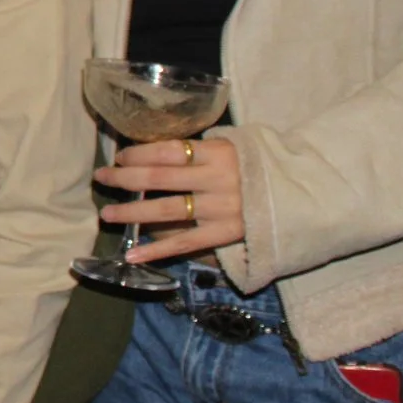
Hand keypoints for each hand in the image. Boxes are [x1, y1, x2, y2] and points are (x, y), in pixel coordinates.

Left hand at [98, 136, 244, 262]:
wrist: (301, 196)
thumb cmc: (258, 168)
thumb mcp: (234, 148)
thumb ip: (199, 151)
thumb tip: (151, 156)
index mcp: (218, 152)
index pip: (168, 151)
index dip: (138, 153)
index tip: (119, 157)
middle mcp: (218, 179)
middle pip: (160, 178)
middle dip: (125, 178)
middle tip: (101, 178)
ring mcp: (222, 209)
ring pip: (167, 211)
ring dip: (132, 212)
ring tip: (108, 213)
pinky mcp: (226, 235)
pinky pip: (186, 243)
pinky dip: (157, 250)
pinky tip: (133, 255)